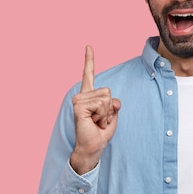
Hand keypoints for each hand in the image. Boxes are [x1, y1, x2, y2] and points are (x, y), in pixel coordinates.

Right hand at [70, 45, 120, 174]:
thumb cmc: (101, 132)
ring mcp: (78, 100)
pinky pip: (101, 104)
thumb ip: (115, 104)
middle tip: (100, 120)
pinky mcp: (78, 106)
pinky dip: (102, 115)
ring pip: (106, 98)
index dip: (89, 60)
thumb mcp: (113, 115)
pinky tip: (93, 122)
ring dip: (106, 113)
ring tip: (97, 122)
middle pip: (108, 91)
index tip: (88, 46)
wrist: (93, 147)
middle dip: (110, 108)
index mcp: (89, 95)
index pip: (89, 74)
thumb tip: (114, 100)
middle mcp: (82, 95)